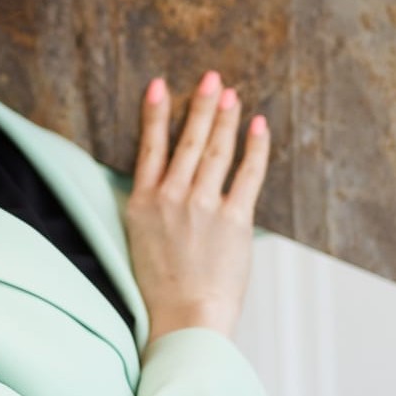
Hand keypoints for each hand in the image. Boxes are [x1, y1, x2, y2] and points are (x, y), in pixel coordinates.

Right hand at [126, 71, 269, 347]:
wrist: (185, 318)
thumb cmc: (160, 286)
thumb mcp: (138, 237)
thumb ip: (149, 204)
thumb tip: (164, 179)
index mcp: (143, 201)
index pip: (148, 146)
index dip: (154, 113)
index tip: (158, 84)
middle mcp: (171, 197)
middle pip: (187, 140)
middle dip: (199, 105)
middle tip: (209, 78)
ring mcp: (203, 206)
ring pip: (216, 150)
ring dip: (224, 119)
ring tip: (230, 94)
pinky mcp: (233, 219)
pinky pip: (247, 174)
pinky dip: (254, 148)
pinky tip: (257, 126)